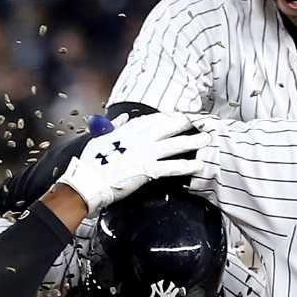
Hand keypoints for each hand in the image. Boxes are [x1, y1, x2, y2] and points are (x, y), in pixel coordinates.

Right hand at [55, 110, 199, 211]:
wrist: (89, 181)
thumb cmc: (91, 161)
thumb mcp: (101, 137)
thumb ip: (115, 126)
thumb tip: (123, 118)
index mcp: (130, 129)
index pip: (155, 119)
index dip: (171, 116)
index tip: (182, 115)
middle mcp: (141, 137)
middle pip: (171, 127)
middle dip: (188, 123)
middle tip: (203, 121)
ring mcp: (147, 153)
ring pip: (176, 144)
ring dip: (194, 141)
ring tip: (207, 139)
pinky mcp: (149, 170)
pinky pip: (173, 167)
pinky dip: (187, 166)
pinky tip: (199, 165)